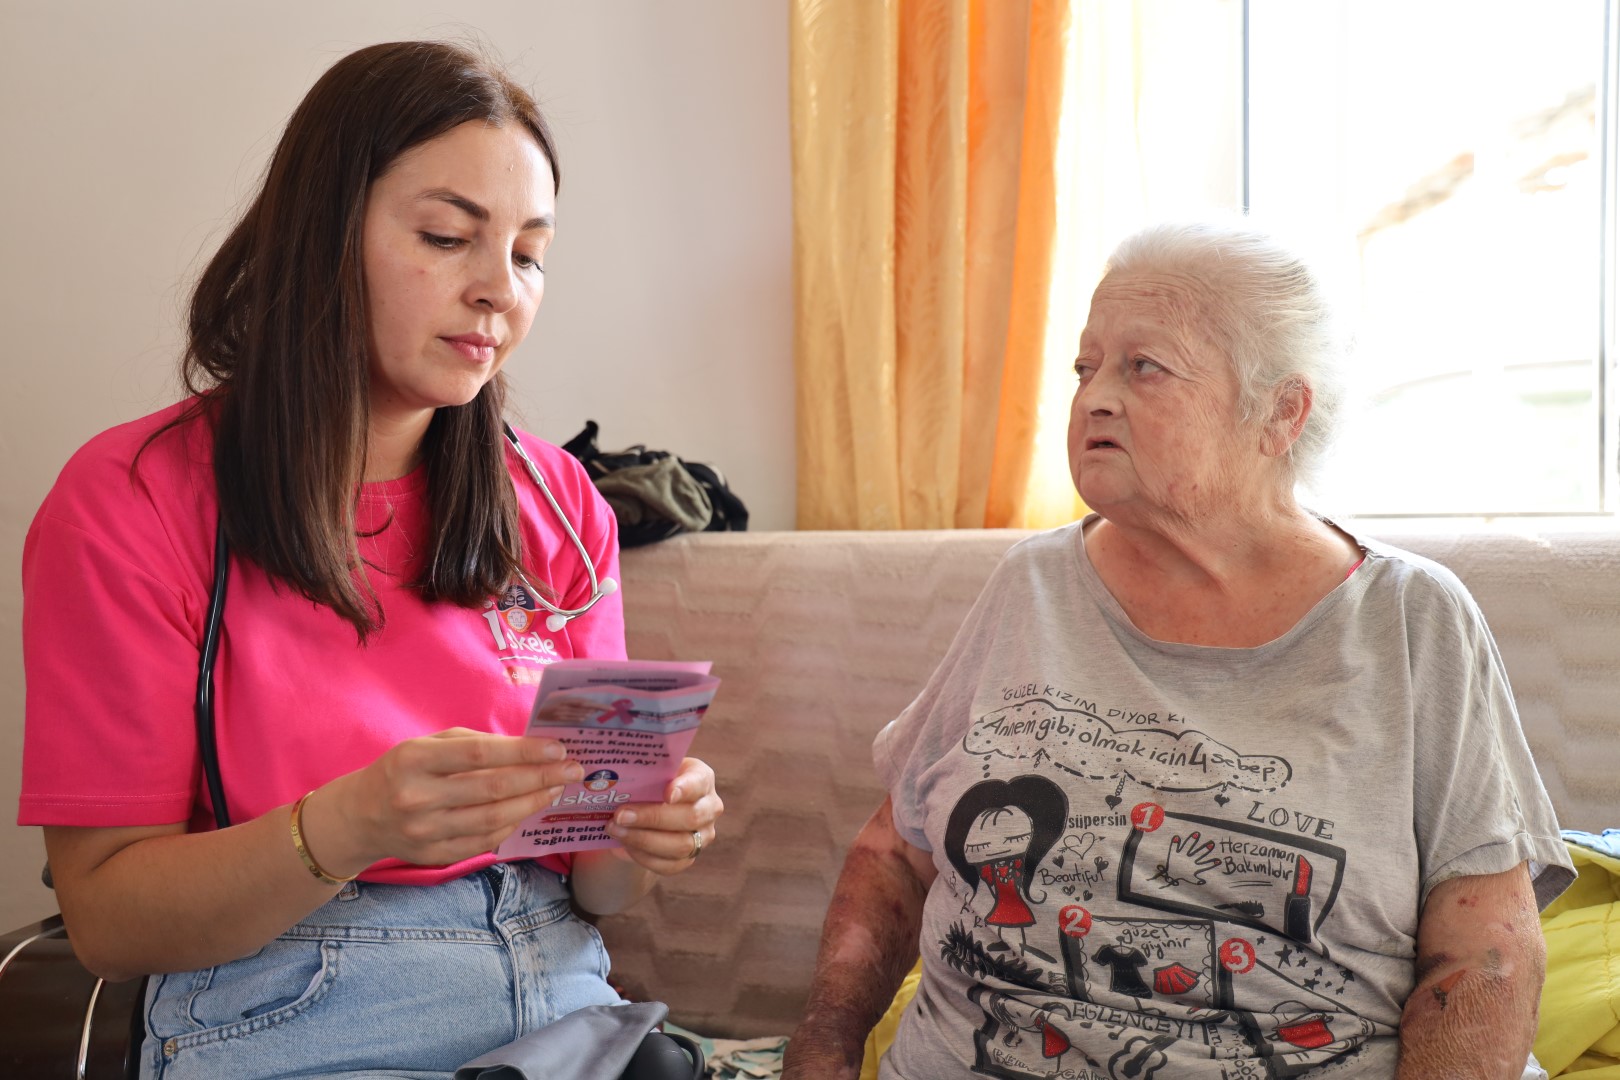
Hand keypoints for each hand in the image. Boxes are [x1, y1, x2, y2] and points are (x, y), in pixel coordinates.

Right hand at [307, 728, 583, 874]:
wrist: (362, 815)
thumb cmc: (405, 770)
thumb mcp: (430, 745)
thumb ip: (476, 744)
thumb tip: (530, 747)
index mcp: (416, 759)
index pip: (480, 754)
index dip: (523, 752)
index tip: (558, 748)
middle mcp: (418, 797)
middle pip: (492, 789)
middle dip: (540, 778)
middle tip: (572, 770)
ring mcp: (425, 831)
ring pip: (493, 819)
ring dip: (532, 803)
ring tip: (556, 789)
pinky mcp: (434, 855)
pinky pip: (484, 841)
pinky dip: (512, 824)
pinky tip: (529, 810)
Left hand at [603, 757, 722, 874]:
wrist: (651, 806)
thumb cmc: (651, 781)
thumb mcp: (650, 770)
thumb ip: (640, 770)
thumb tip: (611, 776)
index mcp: (702, 778)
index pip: (698, 782)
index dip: (685, 789)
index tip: (667, 794)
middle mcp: (709, 807)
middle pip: (690, 817)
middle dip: (652, 817)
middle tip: (621, 815)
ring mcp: (703, 835)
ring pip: (681, 845)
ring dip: (643, 840)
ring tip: (616, 830)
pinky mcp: (690, 857)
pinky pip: (670, 865)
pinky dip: (644, 857)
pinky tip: (625, 845)